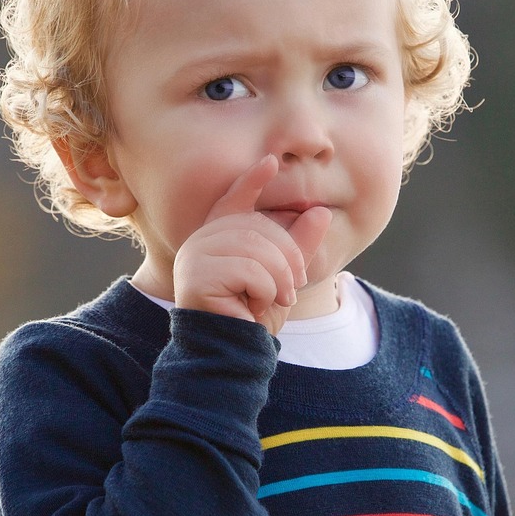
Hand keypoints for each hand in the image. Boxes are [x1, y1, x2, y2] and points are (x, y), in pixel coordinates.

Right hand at [173, 156, 331, 334]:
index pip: (233, 200)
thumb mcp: (283, 278)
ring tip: (277, 299)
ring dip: (278, 277)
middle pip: (256, 226)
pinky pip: (248, 269)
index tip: (270, 161)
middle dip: (287, 256)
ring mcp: (194, 257)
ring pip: (255, 247)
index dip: (251, 180)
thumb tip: (320, 212)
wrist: (235, 354)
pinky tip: (254, 307)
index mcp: (217, 239)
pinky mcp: (196, 276)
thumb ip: (297, 246)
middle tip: (292, 287)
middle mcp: (200, 242)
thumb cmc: (253, 319)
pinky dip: (264, 290)